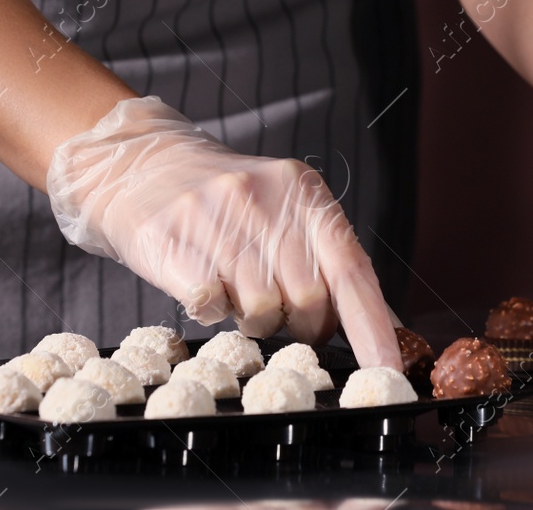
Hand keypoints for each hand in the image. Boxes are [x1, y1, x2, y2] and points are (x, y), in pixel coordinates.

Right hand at [46, 96, 402, 368]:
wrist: (144, 164)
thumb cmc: (225, 200)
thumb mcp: (284, 209)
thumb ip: (328, 257)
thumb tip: (383, 322)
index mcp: (304, 192)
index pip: (352, 269)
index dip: (373, 326)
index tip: (388, 368)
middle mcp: (265, 201)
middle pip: (310, 301)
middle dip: (303, 323)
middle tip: (281, 308)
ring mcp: (217, 219)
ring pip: (261, 312)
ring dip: (255, 318)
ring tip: (238, 287)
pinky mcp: (172, 242)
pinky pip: (212, 307)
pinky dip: (213, 309)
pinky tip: (206, 284)